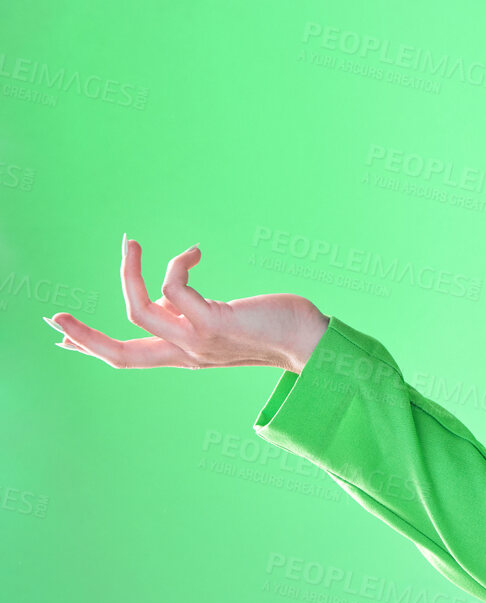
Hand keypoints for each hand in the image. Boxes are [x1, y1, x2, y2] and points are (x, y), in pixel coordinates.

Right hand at [45, 235, 329, 372]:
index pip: (130, 358)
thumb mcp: (222, 323)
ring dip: (127, 273)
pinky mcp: (213, 323)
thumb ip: (191, 314)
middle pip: (119, 354)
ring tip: (132, 243)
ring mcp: (198, 340)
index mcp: (186, 356)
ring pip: (137, 312)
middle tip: (53, 317)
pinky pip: (174, 288)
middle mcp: (187, 354)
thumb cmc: (279, 328)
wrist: (315, 344)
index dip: (93, 349)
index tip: (63, 341)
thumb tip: (166, 296)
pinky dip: (176, 263)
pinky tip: (197, 252)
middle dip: (82, 336)